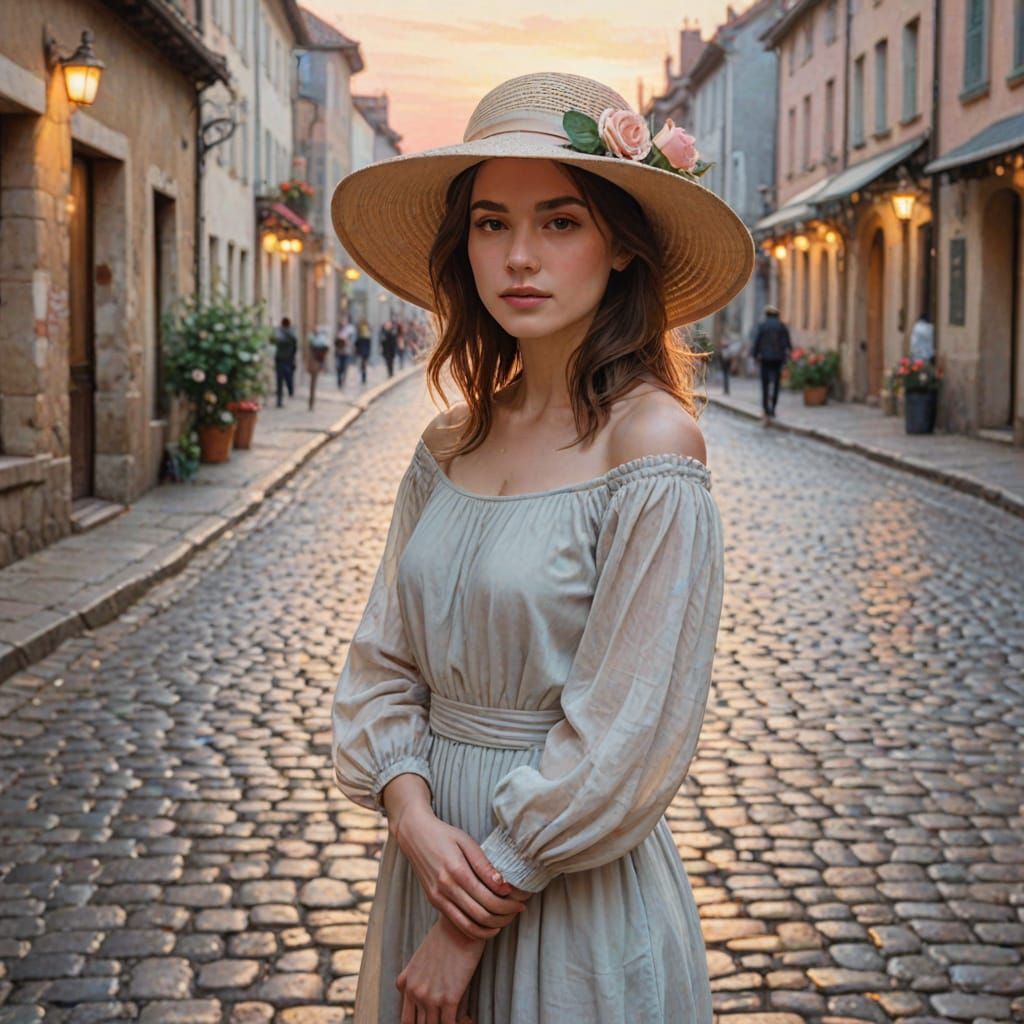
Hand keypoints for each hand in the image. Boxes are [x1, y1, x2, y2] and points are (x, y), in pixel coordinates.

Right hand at [394, 802, 526, 940]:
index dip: (508, 905)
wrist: (415, 834)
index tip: (521, 902)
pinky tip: (487, 924)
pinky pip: (457, 923)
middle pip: (481, 915)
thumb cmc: (444, 835)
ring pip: (469, 926)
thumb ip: (485, 865)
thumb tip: (504, 886)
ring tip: (505, 920)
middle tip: (517, 911)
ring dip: (491, 928)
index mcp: (456, 871)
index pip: (488, 898)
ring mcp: (438, 898)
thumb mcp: (467, 842)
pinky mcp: (434, 902)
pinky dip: (475, 929)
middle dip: (504, 917)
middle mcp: (445, 888)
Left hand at [397, 916, 484, 1023]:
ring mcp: (431, 997)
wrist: (459, 926)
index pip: (406, 1019)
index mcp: (406, 983)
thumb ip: (415, 978)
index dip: (419, 1023)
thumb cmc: (444, 937)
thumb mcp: (419, 958)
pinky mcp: (450, 998)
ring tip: (457, 1019)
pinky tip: (468, 1020)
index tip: (432, 1019)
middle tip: (442, 1019)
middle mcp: (415, 993)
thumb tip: (423, 997)